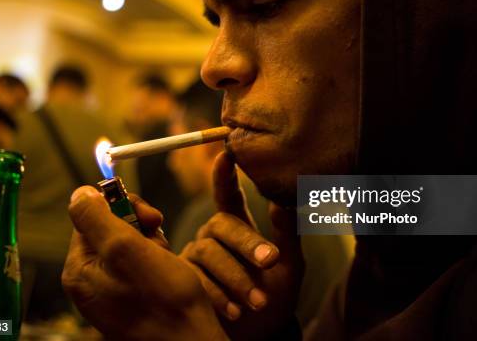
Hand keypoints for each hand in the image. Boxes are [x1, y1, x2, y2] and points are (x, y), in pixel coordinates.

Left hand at [62, 186, 226, 339]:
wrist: (192, 340)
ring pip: (129, 243)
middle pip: (110, 227)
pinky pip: (140, 263)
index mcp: (79, 269)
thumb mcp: (126, 249)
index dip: (122, 207)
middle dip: (139, 227)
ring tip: (166, 259)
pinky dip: (157, 259)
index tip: (150, 217)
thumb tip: (78, 193)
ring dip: (151, 242)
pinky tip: (168, 270)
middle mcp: (90, 280)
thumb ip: (96, 218)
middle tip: (158, 238)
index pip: (91, 216)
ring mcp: (111, 289)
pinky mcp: (131, 295)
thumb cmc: (165, 301)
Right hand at [180, 152, 304, 339]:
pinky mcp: (185, 283)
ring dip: (235, 278)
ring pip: (208, 255)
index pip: (228, 195)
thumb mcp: (291, 265)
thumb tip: (282, 201)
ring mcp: (195, 258)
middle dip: (246, 243)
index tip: (226, 153)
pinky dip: (217, 296)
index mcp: (236, 224)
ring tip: (257, 302)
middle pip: (221, 225)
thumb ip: (287, 234)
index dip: (224, 175)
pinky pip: (195, 281)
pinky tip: (235, 311)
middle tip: (270, 261)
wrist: (259, 335)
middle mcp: (211, 235)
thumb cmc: (275, 295)